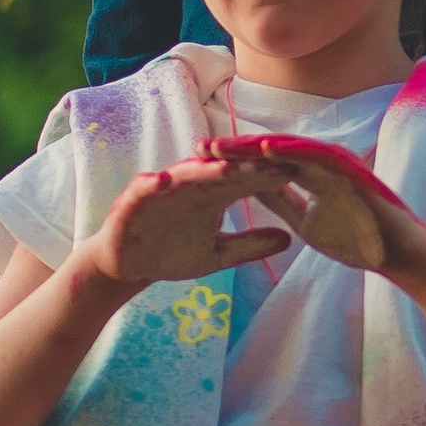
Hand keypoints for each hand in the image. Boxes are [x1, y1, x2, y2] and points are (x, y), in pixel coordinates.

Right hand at [79, 157, 291, 297]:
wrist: (126, 266)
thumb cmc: (172, 253)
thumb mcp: (217, 254)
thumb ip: (249, 246)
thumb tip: (289, 239)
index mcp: (212, 194)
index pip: (245, 180)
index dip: (270, 175)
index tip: (299, 170)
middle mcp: (189, 186)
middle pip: (220, 171)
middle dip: (243, 165)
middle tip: (269, 158)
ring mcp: (160, 191)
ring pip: (183, 176)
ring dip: (202, 170)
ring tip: (224, 167)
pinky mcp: (132, 203)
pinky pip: (141, 191)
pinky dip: (149, 185)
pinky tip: (160, 180)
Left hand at [210, 134, 424, 278]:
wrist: (396, 255)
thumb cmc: (357, 239)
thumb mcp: (306, 222)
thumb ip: (282, 202)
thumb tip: (254, 189)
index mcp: (310, 175)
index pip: (267, 163)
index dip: (235, 162)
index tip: (202, 163)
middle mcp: (320, 164)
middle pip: (272, 151)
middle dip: (237, 149)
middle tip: (200, 147)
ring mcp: (336, 164)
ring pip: (289, 149)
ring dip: (256, 146)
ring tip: (223, 146)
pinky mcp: (350, 170)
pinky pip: (316, 156)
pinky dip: (291, 151)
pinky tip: (265, 148)